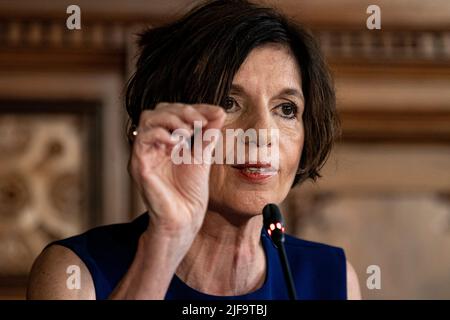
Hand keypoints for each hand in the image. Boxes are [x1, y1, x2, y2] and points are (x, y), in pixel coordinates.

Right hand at [129, 102, 225, 240]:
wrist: (185, 218)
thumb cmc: (191, 191)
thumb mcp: (203, 155)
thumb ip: (208, 133)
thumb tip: (219, 110)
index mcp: (165, 141)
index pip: (172, 111)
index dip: (193, 108)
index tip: (215, 112)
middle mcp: (152, 144)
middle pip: (158, 110)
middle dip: (182, 110)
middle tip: (200, 121)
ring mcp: (144, 153)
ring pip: (147, 119)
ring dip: (172, 119)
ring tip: (189, 132)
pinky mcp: (140, 165)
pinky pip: (143, 139)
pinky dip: (161, 134)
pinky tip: (177, 142)